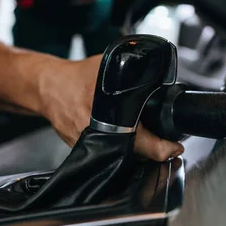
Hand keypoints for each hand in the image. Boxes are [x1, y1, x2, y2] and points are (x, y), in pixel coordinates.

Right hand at [38, 55, 184, 161]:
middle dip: (154, 152)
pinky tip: (127, 139)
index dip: (163, 148)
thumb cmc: (77, 76)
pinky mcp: (83, 150)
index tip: (175, 147)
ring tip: (150, 142)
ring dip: (139, 153)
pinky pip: (109, 156)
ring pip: (123, 159)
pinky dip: (121, 150)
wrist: (50, 87)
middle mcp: (98, 134)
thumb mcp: (110, 66)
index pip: (142, 142)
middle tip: (167, 144)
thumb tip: (158, 72)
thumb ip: (134, 71)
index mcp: (107, 114)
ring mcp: (89, 145)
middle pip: (136, 156)